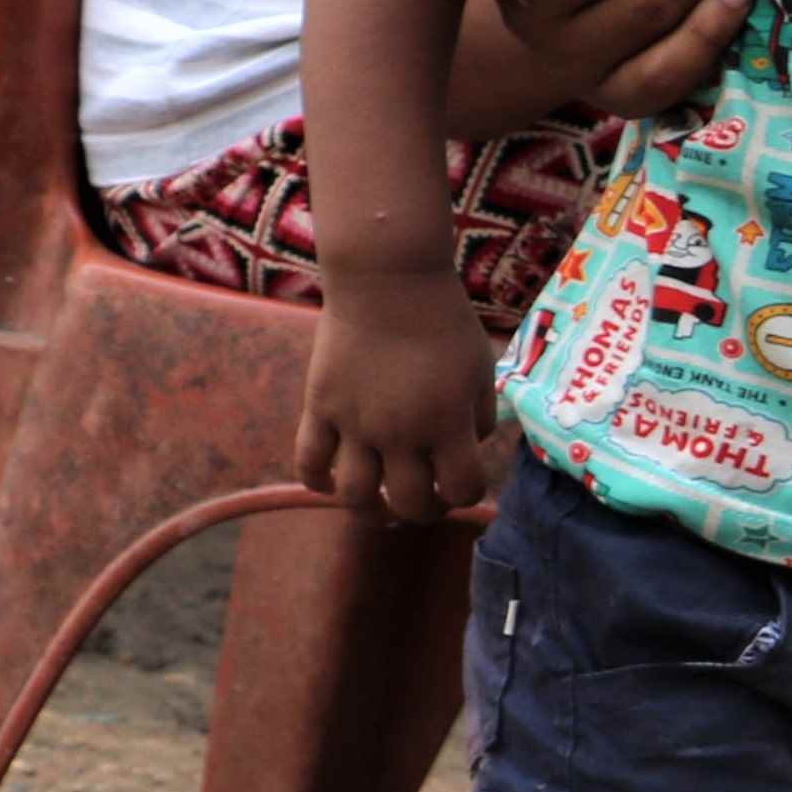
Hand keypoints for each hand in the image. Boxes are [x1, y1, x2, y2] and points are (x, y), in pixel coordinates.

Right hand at [295, 276, 508, 523]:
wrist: (387, 280)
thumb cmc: (443, 319)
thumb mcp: (482, 366)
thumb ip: (480, 413)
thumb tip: (470, 446)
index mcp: (447, 424)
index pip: (462, 490)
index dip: (467, 495)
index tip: (461, 484)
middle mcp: (401, 434)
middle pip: (408, 503)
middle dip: (422, 511)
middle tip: (424, 498)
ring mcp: (355, 424)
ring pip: (356, 496)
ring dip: (370, 509)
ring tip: (378, 500)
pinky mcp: (320, 407)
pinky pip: (309, 461)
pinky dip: (317, 482)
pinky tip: (329, 483)